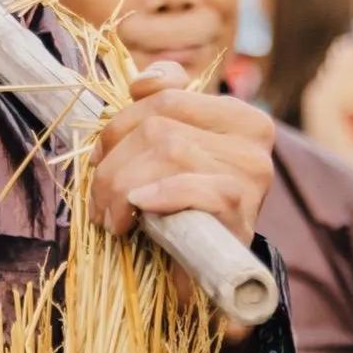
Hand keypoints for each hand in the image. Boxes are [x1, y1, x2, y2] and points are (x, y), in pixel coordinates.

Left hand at [91, 64, 274, 250]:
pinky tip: (138, 211)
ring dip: (121, 189)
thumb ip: (166, 106)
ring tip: (112, 218)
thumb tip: (140, 82)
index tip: (99, 155)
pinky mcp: (241, 205)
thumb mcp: (181, 153)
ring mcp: (251, 170)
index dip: (121, 122)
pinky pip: (188, 188)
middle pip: (157, 126)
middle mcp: (253, 135)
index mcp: (239, 114)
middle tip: (99, 200)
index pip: (167, 95)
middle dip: (113, 165)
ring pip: (164, 152)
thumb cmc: (192, 208)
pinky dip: (156, 197)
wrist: (223, 270)